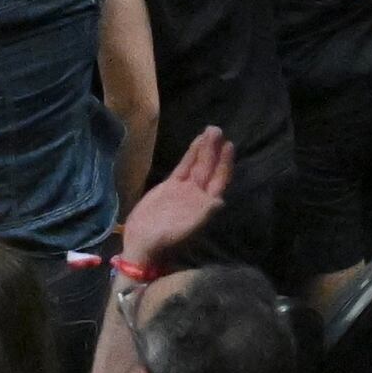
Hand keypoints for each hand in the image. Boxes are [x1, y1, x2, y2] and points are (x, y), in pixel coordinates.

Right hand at [121, 125, 233, 271]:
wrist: (143, 243)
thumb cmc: (166, 239)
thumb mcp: (187, 229)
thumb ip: (203, 215)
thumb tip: (220, 201)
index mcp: (205, 205)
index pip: (219, 180)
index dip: (225, 164)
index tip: (229, 145)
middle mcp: (198, 195)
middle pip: (209, 169)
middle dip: (214, 150)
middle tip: (217, 129)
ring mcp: (185, 190)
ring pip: (198, 165)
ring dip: (204, 149)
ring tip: (210, 130)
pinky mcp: (171, 186)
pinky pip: (183, 167)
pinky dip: (190, 155)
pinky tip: (195, 143)